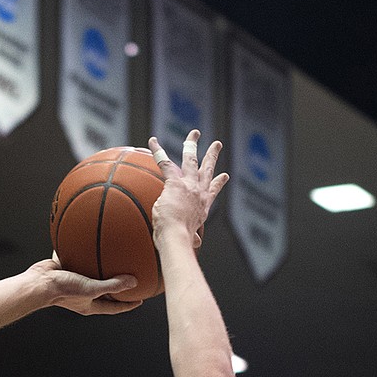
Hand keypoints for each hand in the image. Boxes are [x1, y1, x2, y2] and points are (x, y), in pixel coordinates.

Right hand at [30, 258, 140, 314]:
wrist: (38, 281)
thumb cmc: (62, 290)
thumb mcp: (91, 288)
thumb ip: (113, 285)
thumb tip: (134, 281)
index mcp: (90, 305)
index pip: (114, 307)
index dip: (128, 304)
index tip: (140, 299)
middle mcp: (83, 295)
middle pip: (105, 291)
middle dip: (118, 286)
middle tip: (132, 278)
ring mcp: (75, 282)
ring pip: (93, 274)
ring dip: (103, 268)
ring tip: (115, 258)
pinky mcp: (67, 270)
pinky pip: (80, 260)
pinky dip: (86, 253)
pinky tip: (93, 242)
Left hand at [148, 131, 227, 251]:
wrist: (177, 238)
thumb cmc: (181, 241)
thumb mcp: (190, 239)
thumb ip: (193, 238)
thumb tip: (195, 243)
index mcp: (203, 207)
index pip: (212, 192)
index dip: (218, 183)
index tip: (224, 176)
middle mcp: (199, 193)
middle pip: (207, 170)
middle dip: (212, 155)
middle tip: (217, 144)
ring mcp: (188, 186)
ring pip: (191, 159)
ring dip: (191, 144)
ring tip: (195, 133)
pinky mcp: (174, 183)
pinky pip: (164, 162)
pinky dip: (157, 151)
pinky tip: (152, 140)